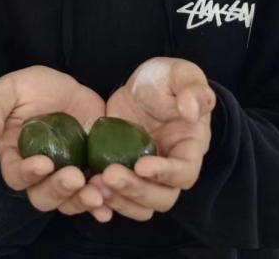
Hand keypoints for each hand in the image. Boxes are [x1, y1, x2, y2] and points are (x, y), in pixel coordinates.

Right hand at [0, 66, 111, 220]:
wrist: (71, 86)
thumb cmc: (34, 86)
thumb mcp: (10, 88)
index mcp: (14, 155)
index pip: (15, 174)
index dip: (28, 173)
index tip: (45, 162)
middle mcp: (37, 174)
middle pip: (41, 197)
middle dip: (58, 191)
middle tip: (76, 176)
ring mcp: (64, 176)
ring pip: (68, 203)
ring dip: (82, 202)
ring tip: (98, 193)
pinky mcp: (88, 175)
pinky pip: (92, 197)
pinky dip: (100, 206)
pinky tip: (108, 207)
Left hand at [92, 57, 215, 221]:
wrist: (140, 87)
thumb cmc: (166, 79)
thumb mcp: (180, 73)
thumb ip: (192, 88)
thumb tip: (191, 111)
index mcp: (190, 148)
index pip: (184, 173)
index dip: (166, 174)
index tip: (142, 165)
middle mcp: (171, 169)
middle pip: (161, 198)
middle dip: (136, 190)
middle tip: (109, 175)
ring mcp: (146, 176)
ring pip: (140, 205)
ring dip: (119, 200)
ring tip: (95, 183)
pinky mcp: (124, 173)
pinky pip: (117, 197)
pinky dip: (103, 198)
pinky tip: (86, 187)